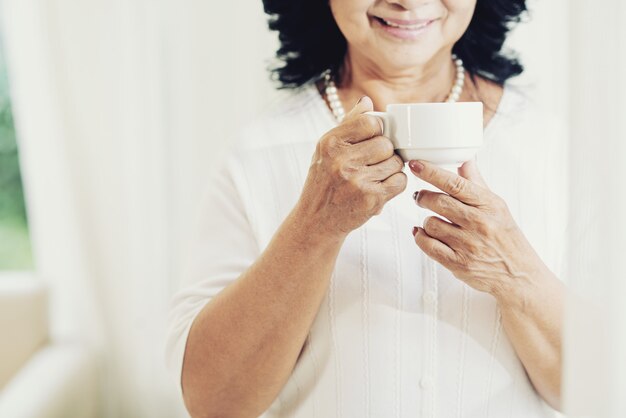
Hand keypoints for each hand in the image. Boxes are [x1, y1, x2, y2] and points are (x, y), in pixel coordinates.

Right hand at [295, 96, 406, 239]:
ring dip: (391, 169)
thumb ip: (347, 124)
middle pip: (386, 144)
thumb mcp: (325, 150)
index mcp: (330, 144)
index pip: (369, 122)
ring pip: (396, 163)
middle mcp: (342, 161)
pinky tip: (380, 187)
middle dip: (385, 152)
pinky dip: (395, 183)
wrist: (316, 220)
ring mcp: (357, 181)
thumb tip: (367, 101)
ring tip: (374, 176)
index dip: (377, 130)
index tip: (373, 139)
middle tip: (373, 162)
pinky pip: (400, 181)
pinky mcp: (371, 199)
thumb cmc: (323, 182)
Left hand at [408, 159, 548, 299]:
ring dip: (426, 221)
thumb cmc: (507, 239)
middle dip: (423, 197)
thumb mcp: (497, 207)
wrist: (519, 275)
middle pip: (438, 202)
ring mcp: (468, 245)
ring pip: (430, 223)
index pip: (455, 183)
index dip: (431, 172)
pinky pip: (427, 245)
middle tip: (420, 197)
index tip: (416, 164)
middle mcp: (479, 224)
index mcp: (489, 205)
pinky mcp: (458, 263)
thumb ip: (477, 183)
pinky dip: (420, 237)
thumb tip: (464, 160)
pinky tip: (423, 234)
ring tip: (433, 221)